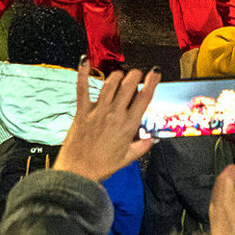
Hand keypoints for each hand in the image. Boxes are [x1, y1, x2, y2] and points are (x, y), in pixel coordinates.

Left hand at [52, 58, 159, 181]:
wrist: (78, 173)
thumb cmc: (102, 166)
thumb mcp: (127, 158)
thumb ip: (142, 146)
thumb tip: (152, 139)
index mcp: (128, 125)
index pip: (144, 98)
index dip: (152, 82)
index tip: (156, 72)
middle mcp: (115, 114)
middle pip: (128, 84)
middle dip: (134, 74)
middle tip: (136, 74)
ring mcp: (98, 111)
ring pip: (110, 83)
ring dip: (117, 75)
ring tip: (120, 75)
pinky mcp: (82, 111)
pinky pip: (83, 88)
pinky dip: (83, 73)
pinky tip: (84, 61)